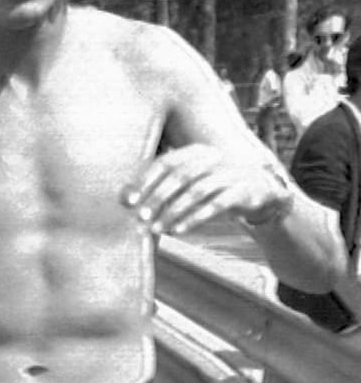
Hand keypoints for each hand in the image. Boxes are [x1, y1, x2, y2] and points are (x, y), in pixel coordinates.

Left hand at [123, 144, 289, 235]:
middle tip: (139, 217)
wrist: (260, 195)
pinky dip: (195, 218)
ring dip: (173, 212)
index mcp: (196, 152)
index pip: (165, 162)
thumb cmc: (212, 190)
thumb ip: (159, 187)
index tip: (126, 201)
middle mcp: (214, 158)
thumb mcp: (187, 185)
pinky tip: (179, 231)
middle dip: (156, 198)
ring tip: (156, 229)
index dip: (143, 181)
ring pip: (197, 191)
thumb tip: (122, 198)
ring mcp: (231, 172)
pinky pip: (218, 204)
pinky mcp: (246, 190)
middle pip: (180, 176)